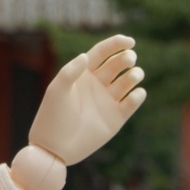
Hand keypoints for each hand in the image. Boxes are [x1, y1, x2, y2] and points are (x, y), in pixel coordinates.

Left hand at [28, 35, 145, 165]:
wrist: (54, 148)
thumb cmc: (52, 116)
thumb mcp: (57, 90)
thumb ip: (70, 71)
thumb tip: (86, 56)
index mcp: (83, 73)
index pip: (103, 53)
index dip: (117, 44)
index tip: (130, 41)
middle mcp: (97, 85)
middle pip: (118, 64)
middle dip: (127, 58)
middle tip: (129, 60)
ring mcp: (108, 101)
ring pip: (128, 81)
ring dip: (134, 75)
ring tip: (134, 75)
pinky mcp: (116, 118)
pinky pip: (132, 103)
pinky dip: (137, 96)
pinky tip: (135, 94)